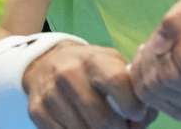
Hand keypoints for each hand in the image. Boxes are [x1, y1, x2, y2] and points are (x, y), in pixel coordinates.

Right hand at [22, 42, 156, 128]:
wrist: (46, 62)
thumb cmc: (90, 68)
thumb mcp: (113, 65)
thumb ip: (133, 88)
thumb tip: (143, 118)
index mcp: (93, 59)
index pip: (116, 82)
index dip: (132, 105)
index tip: (137, 114)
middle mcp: (69, 73)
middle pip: (102, 119)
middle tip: (123, 128)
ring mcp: (50, 93)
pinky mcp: (37, 111)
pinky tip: (86, 128)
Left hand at [130, 0, 180, 120]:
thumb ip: (178, 19)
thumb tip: (158, 47)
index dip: (180, 50)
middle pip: (171, 80)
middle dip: (160, 54)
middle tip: (164, 40)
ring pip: (156, 89)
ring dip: (149, 64)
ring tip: (158, 49)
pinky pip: (149, 98)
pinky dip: (144, 77)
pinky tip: (154, 63)